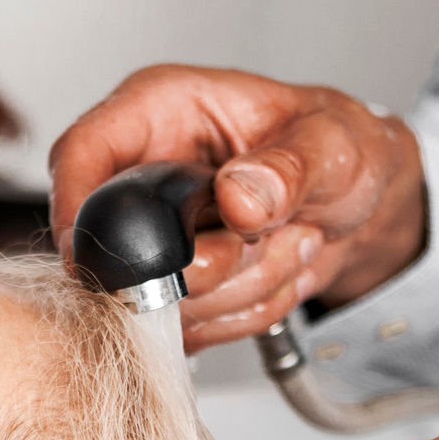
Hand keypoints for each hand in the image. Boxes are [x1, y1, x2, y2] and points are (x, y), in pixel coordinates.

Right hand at [49, 65, 426, 351]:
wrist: (362, 206)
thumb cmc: (340, 150)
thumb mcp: (330, 144)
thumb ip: (287, 168)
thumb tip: (239, 195)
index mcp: (160, 110)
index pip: (81, 153)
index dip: (76, 206)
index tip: (101, 254)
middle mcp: (145, 174)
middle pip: (116, 247)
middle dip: (199, 265)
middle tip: (259, 241)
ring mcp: (155, 238)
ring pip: (158, 300)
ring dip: (236, 289)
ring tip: (285, 244)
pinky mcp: (172, 288)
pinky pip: (188, 329)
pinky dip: (242, 313)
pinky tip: (274, 271)